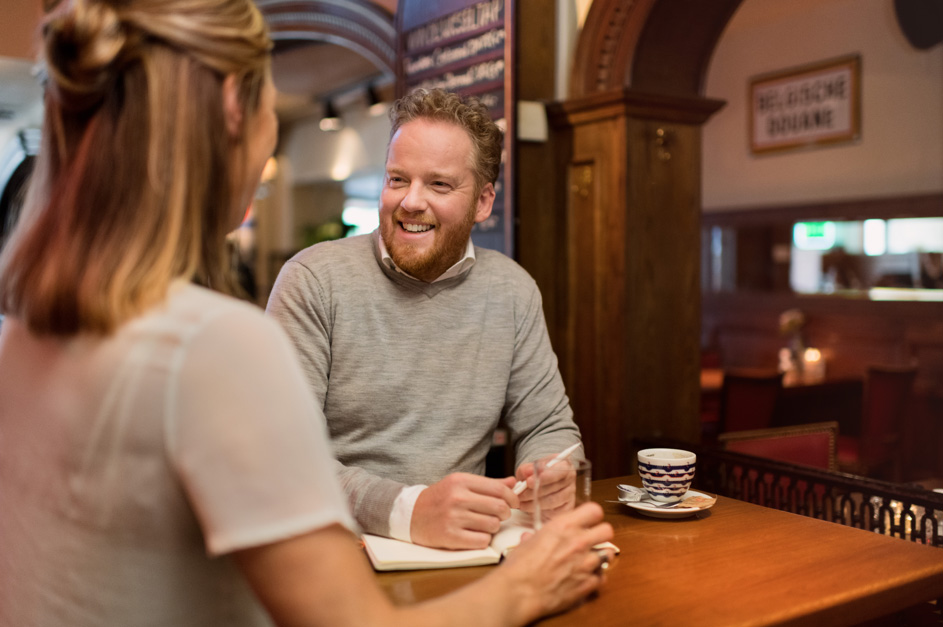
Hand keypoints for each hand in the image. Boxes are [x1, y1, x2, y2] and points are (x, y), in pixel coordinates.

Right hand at [410, 473, 518, 548]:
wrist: (411, 515)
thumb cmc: (440, 498)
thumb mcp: (460, 484)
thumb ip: (488, 484)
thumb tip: (513, 482)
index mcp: (460, 481)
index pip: (498, 488)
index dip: (512, 497)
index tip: (513, 503)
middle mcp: (457, 498)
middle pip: (500, 507)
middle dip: (505, 513)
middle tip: (500, 515)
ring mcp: (453, 518)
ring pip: (493, 525)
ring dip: (493, 527)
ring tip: (484, 524)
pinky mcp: (450, 537)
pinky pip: (482, 541)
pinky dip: (483, 539)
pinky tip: (475, 534)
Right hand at [497, 502, 614, 623]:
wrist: (519, 592)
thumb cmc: (519, 567)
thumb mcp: (527, 542)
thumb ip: (537, 537)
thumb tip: (531, 537)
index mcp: (564, 527)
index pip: (594, 511)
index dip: (592, 516)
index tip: (588, 521)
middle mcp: (579, 542)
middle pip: (608, 530)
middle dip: (601, 535)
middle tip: (593, 540)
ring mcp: (586, 564)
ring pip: (609, 554)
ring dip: (600, 556)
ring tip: (589, 561)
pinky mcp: (588, 584)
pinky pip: (602, 577)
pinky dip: (595, 578)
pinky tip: (584, 578)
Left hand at [515, 457, 577, 519]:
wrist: (543, 483)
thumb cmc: (537, 474)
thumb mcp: (530, 468)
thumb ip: (526, 469)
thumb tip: (527, 472)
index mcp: (564, 466)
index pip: (559, 471)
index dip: (545, 477)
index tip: (529, 481)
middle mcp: (569, 480)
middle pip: (554, 488)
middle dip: (533, 492)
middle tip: (519, 494)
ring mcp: (569, 495)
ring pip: (552, 501)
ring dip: (534, 503)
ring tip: (521, 502)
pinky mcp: (567, 508)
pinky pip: (553, 512)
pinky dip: (539, 511)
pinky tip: (528, 508)